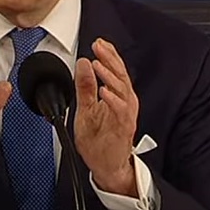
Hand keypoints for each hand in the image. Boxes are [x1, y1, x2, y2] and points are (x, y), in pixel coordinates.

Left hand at [74, 38, 138, 196]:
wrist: (106, 166)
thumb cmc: (99, 141)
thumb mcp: (85, 109)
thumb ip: (85, 87)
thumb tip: (83, 65)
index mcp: (116, 97)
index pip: (115, 71)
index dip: (109, 55)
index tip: (98, 43)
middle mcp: (124, 103)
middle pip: (121, 75)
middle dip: (110, 59)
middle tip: (99, 47)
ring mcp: (125, 115)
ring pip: (122, 90)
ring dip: (110, 76)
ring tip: (99, 65)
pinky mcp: (123, 128)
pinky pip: (120, 111)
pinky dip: (113, 100)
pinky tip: (104, 91)